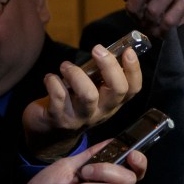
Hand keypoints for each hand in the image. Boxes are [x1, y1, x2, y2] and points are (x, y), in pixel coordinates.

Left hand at [22, 46, 142, 159]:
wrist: (50, 135)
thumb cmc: (74, 104)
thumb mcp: (92, 94)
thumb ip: (100, 77)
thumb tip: (106, 50)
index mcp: (113, 102)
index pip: (132, 88)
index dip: (134, 69)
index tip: (128, 51)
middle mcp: (102, 111)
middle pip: (117, 90)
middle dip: (109, 66)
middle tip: (97, 49)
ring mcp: (81, 117)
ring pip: (88, 95)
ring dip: (76, 74)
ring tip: (66, 65)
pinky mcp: (59, 119)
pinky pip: (59, 97)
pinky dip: (53, 82)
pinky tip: (50, 78)